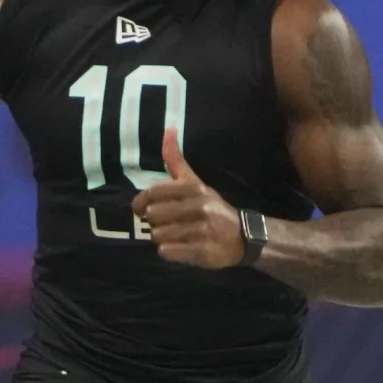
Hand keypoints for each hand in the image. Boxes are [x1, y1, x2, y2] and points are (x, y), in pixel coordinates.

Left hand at [131, 128, 245, 268]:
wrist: (243, 237)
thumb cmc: (211, 208)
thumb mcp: (195, 182)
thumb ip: (176, 160)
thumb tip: (168, 129)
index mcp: (193, 188)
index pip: (153, 193)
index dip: (140, 203)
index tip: (141, 210)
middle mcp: (198, 207)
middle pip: (153, 216)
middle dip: (154, 223)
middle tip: (166, 224)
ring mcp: (202, 230)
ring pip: (159, 236)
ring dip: (162, 239)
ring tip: (175, 236)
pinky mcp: (203, 251)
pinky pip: (168, 252)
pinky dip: (170, 253)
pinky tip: (180, 248)